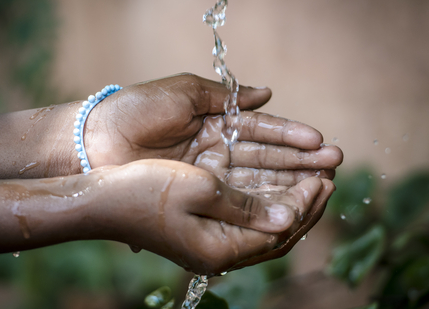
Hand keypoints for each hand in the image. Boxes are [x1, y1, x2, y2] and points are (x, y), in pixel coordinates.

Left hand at [85, 73, 342, 184]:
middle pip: (265, 157)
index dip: (290, 136)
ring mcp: (208, 175)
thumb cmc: (137, 109)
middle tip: (334, 164)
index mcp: (214, 121)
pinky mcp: (197, 195)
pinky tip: (287, 203)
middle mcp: (216, 150)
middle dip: (300, 160)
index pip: (261, 130)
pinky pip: (234, 198)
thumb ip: (226, 95)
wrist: (96, 140)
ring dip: (289, 182)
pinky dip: (261, 200)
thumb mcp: (184, 92)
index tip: (320, 141)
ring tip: (322, 184)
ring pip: (256, 180)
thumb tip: (269, 92)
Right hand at [86, 159, 334, 276]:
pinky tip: (274, 186)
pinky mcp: (201, 230)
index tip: (323, 177)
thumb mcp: (199, 190)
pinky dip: (265, 203)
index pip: (279, 230)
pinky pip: (245, 220)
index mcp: (220, 249)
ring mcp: (209, 243)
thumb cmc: (143, 191)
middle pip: (276, 234)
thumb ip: (246, 206)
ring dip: (287, 201)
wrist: (101, 199)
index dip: (305, 203)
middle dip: (305, 205)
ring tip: (311, 179)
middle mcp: (218, 252)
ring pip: (262, 226)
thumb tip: (287, 216)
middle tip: (327, 177)